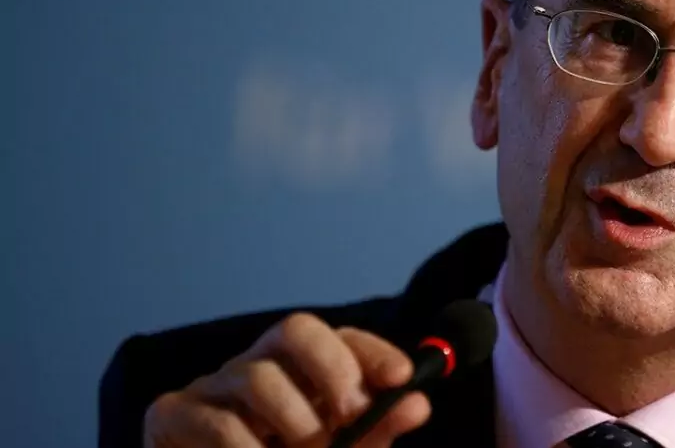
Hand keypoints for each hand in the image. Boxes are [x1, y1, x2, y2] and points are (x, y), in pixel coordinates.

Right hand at [143, 313, 430, 446]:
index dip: (374, 353)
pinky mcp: (171, 415)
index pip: (340, 338)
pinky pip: (214, 421)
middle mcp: (257, 365)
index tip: (404, 378)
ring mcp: (212, 387)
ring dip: (294, 419)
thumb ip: (374, 430)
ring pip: (257, 376)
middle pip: (294, 330)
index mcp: (300, 371)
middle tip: (352, 415)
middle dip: (332, 368)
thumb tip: (417, 404)